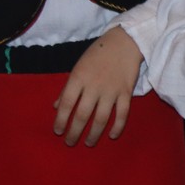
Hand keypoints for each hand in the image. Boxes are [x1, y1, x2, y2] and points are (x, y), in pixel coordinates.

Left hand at [54, 26, 140, 145]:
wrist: (125, 41)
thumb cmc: (98, 54)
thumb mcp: (78, 67)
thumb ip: (67, 88)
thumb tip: (57, 107)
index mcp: (79, 78)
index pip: (67, 104)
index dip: (61, 120)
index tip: (58, 131)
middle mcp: (94, 86)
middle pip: (82, 115)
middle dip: (74, 132)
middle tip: (70, 142)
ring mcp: (111, 90)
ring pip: (101, 118)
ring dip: (94, 134)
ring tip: (89, 143)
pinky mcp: (126, 92)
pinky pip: (122, 113)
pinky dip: (118, 126)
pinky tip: (112, 135)